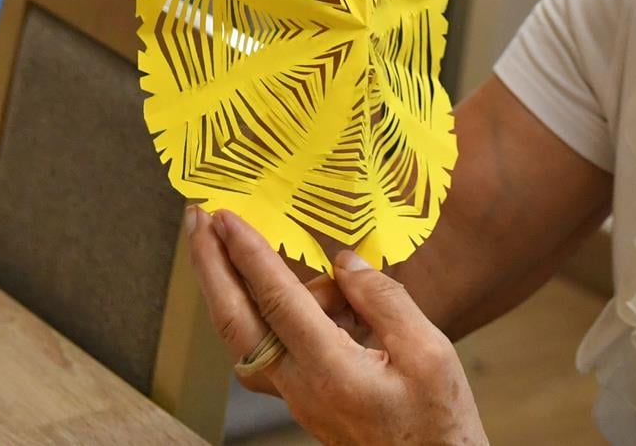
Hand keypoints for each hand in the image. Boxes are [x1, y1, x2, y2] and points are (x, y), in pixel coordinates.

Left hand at [187, 207, 486, 445]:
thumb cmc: (438, 419)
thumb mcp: (430, 351)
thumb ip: (384, 300)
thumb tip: (344, 262)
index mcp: (332, 371)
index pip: (277, 302)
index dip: (250, 255)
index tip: (227, 217)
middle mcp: (300, 386)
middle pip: (235, 322)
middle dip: (210, 268)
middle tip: (197, 219)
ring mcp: (297, 396)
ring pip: (249, 335)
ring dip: (246, 288)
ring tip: (306, 266)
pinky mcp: (304, 398)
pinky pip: (273, 346)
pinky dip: (278, 311)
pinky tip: (324, 296)